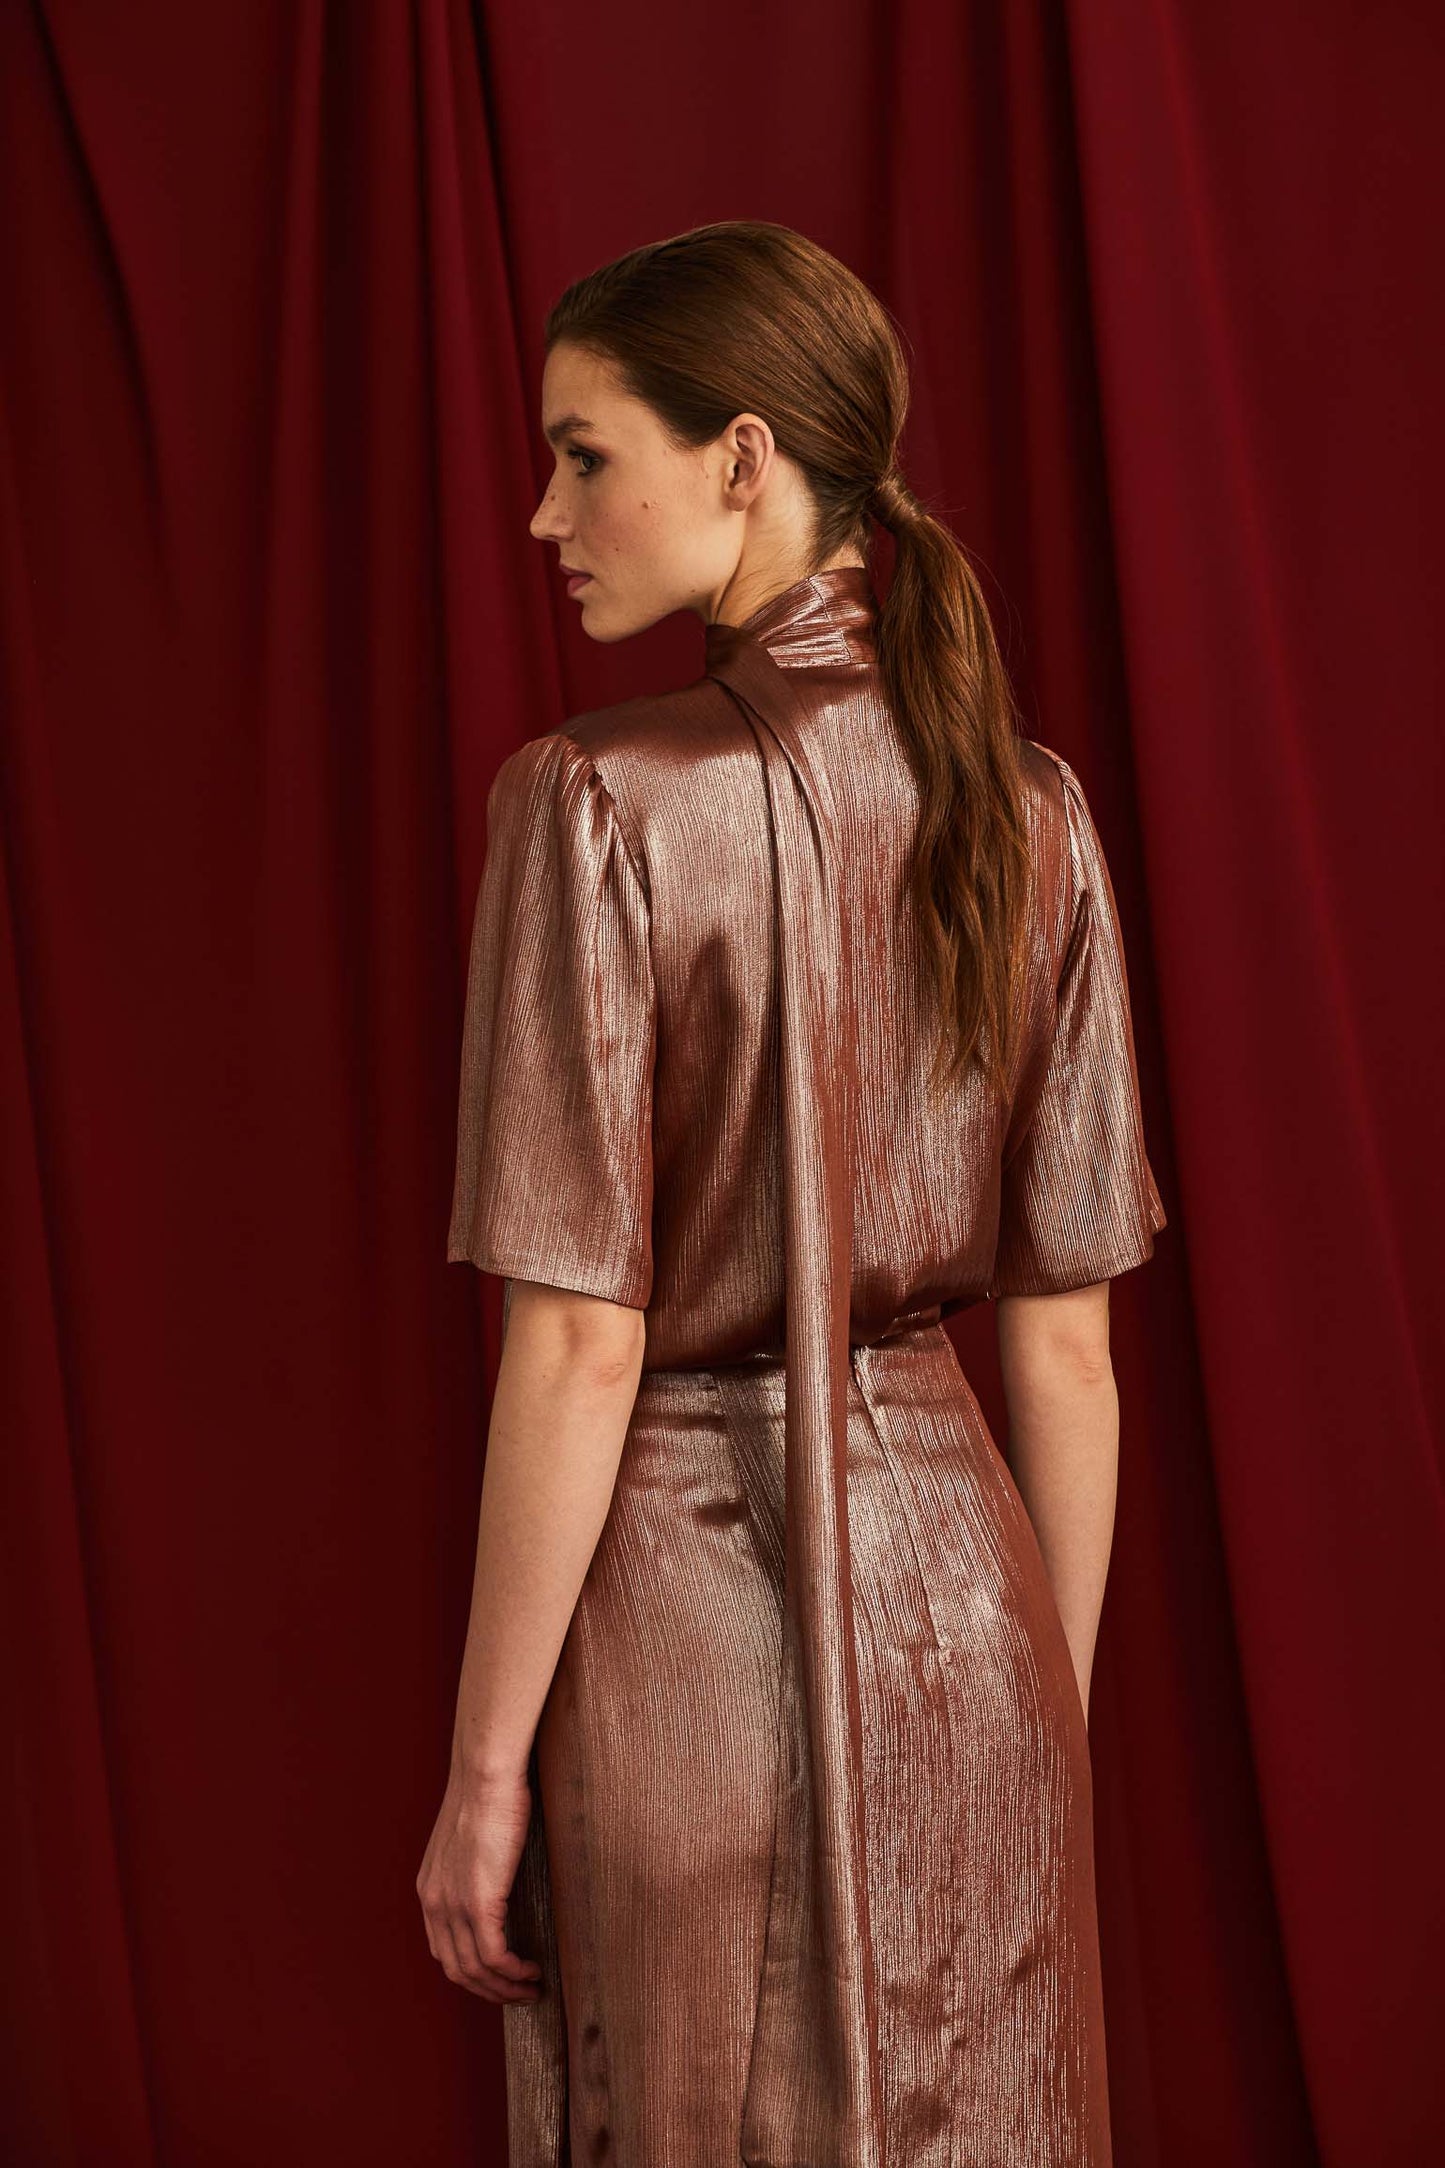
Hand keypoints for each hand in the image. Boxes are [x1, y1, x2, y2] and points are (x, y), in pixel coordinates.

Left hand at [416, 1766, 543, 2003]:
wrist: (486, 1775)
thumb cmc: (487, 1796)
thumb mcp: (468, 1841)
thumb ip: (473, 1869)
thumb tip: (496, 1882)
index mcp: (429, 1891)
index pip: (443, 1951)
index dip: (472, 1973)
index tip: (500, 1977)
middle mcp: (435, 1905)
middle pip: (457, 1971)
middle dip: (489, 1990)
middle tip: (519, 1993)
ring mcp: (454, 1906)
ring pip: (476, 1971)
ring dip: (505, 1988)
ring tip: (532, 1988)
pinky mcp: (479, 1903)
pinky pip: (494, 1956)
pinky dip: (513, 1972)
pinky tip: (532, 1971)